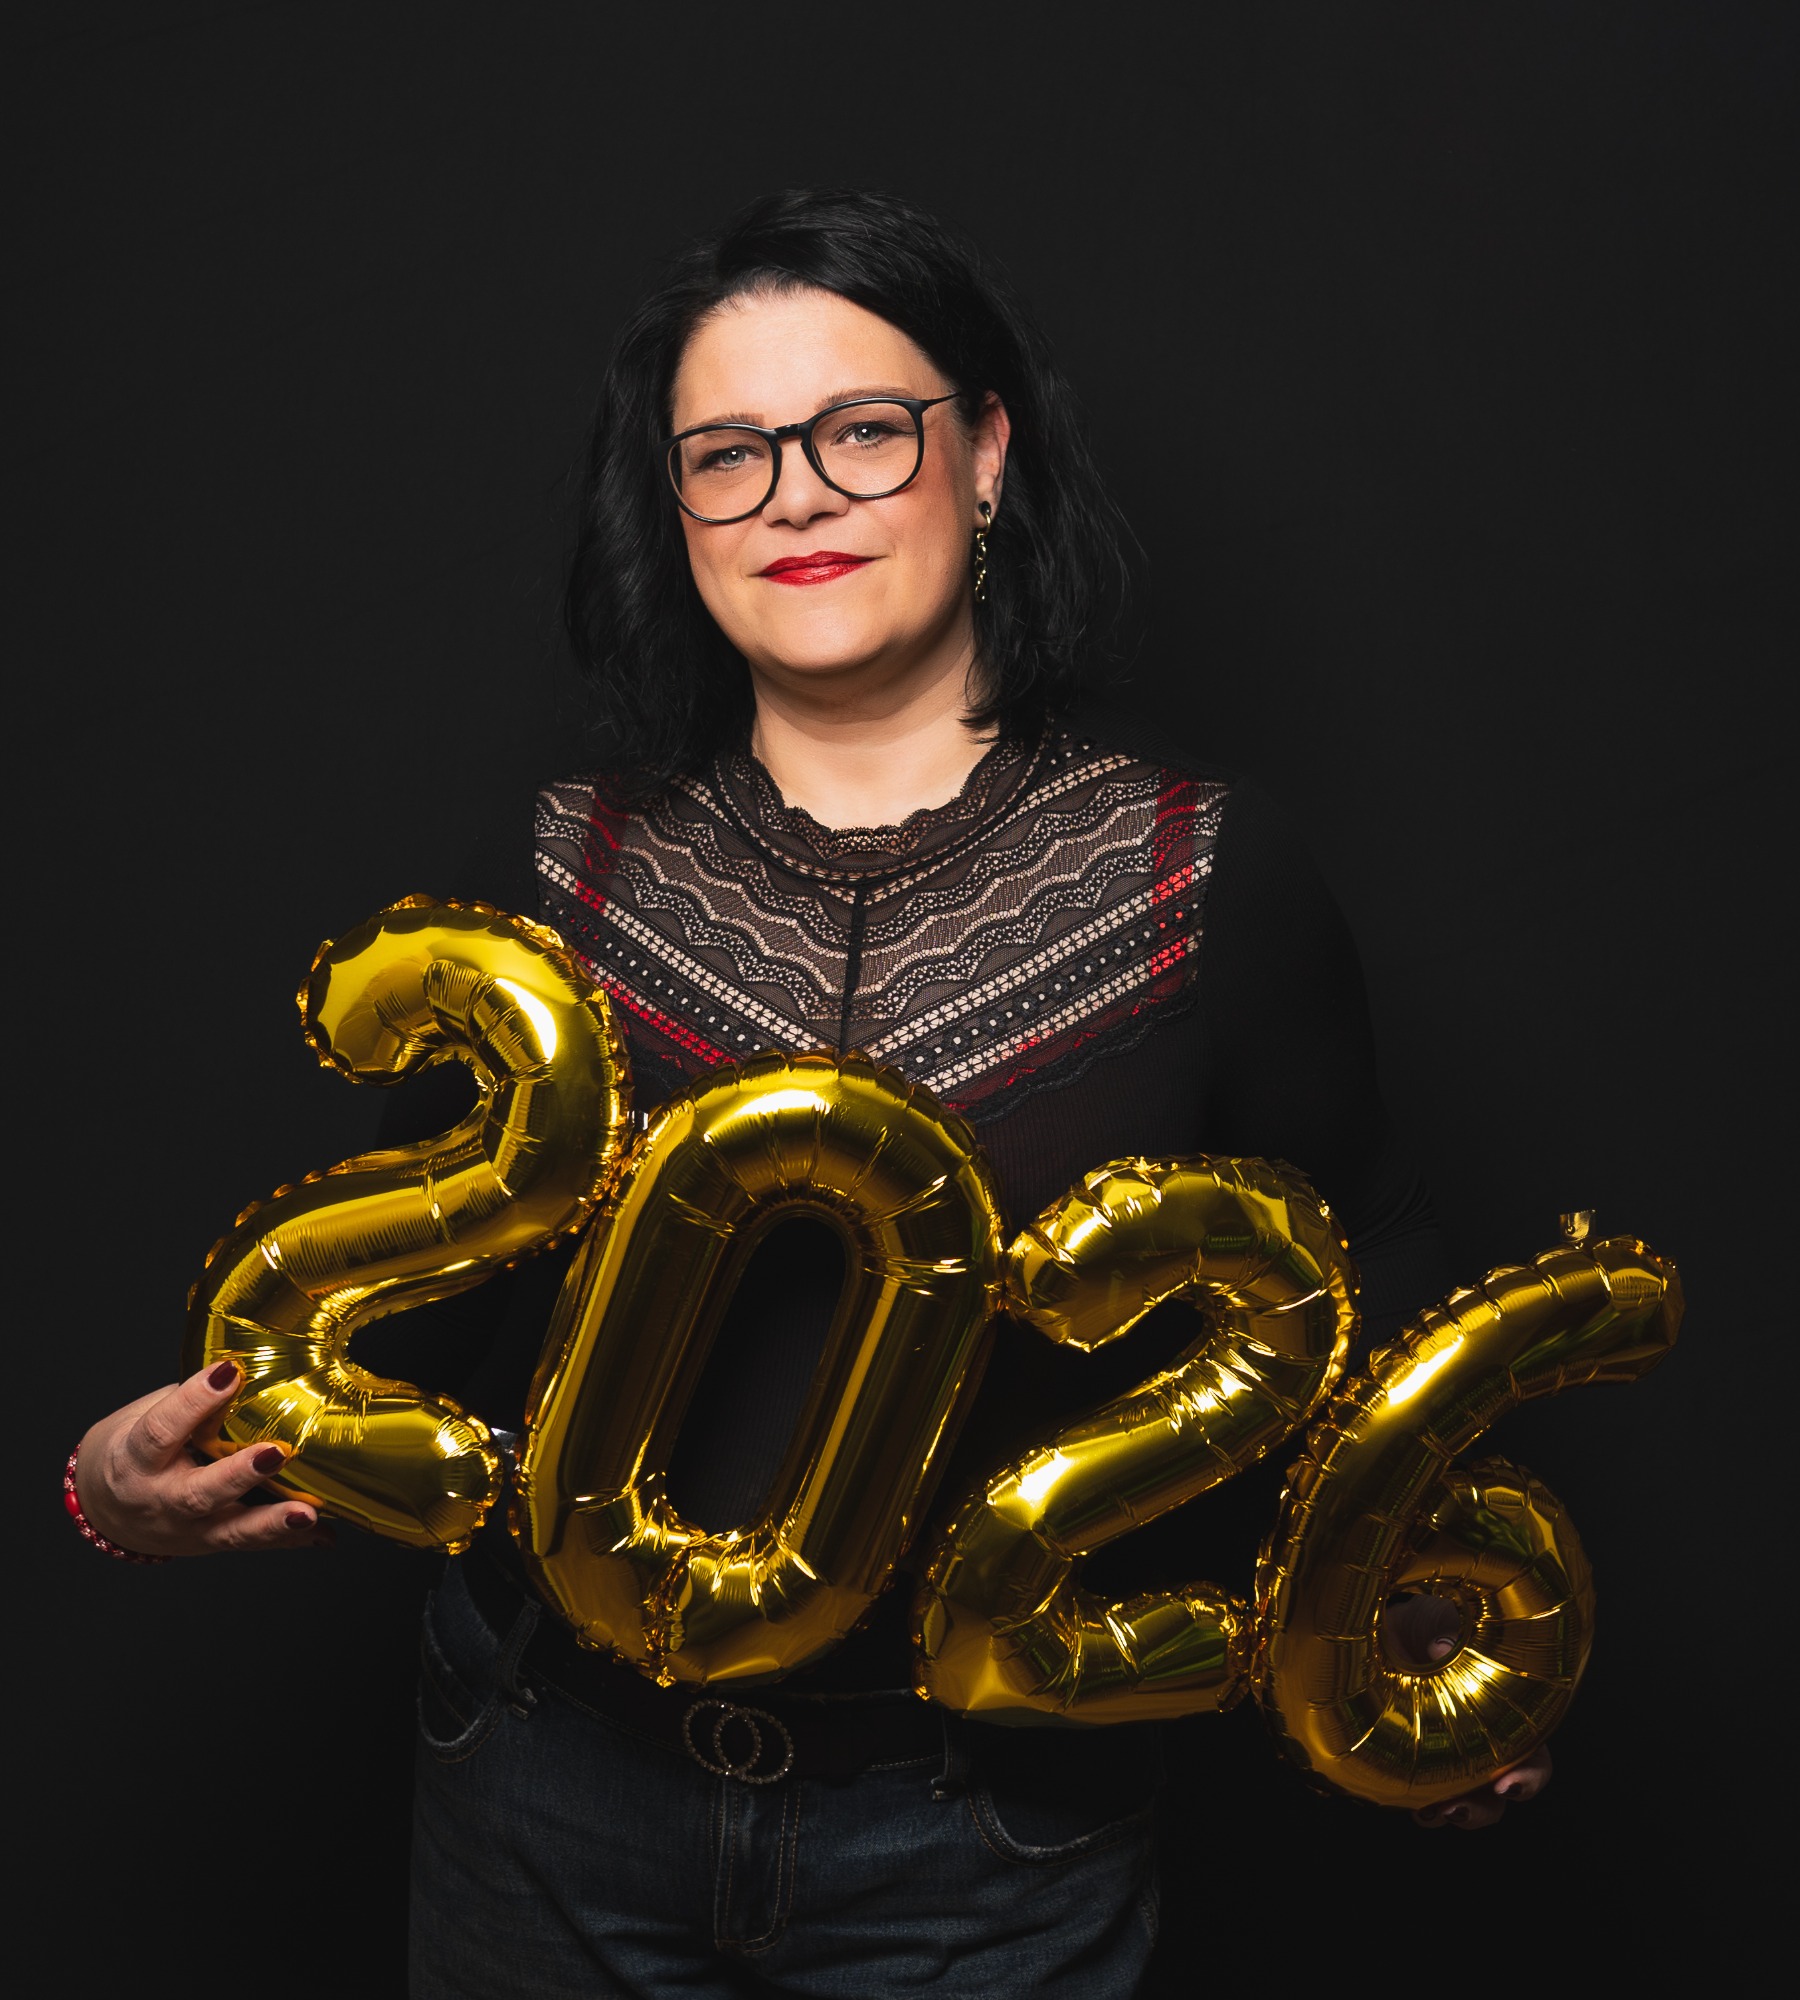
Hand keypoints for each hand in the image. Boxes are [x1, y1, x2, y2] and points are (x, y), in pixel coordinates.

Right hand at [73, 1360, 333, 1556]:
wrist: (107, 1509)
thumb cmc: (136, 1451)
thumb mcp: (144, 1418)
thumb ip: (191, 1402)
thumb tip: (249, 1368)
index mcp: (136, 1459)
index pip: (161, 1430)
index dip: (193, 1401)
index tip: (230, 1371)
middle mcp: (160, 1499)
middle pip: (198, 1493)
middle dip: (240, 1474)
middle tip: (278, 1452)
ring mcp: (187, 1529)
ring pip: (230, 1531)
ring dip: (273, 1523)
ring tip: (308, 1512)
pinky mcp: (211, 1544)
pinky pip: (253, 1544)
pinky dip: (289, 1540)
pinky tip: (324, 1533)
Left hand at [1382, 1593, 1553, 1829]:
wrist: (1391, 1626)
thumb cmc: (1428, 1619)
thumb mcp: (1442, 1618)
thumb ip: (1446, 1630)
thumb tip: (1438, 1646)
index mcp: (1510, 1712)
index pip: (1534, 1756)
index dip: (1528, 1776)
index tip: (1505, 1784)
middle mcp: (1490, 1740)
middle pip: (1503, 1791)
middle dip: (1485, 1808)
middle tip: (1459, 1808)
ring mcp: (1459, 1755)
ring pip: (1474, 1802)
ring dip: (1458, 1814)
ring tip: (1435, 1813)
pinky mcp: (1425, 1762)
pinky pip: (1434, 1798)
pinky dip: (1429, 1812)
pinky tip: (1417, 1810)